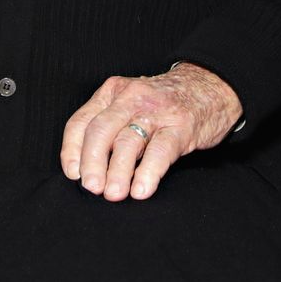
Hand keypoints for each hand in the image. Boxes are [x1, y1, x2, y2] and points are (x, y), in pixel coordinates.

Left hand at [60, 62, 241, 201]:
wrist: (208, 87)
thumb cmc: (162, 104)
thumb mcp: (129, 104)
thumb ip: (109, 127)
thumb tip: (86, 169)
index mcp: (111, 93)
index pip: (81, 121)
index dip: (72, 150)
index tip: (73, 174)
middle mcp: (130, 98)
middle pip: (101, 130)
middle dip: (92, 162)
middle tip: (92, 188)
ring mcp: (156, 111)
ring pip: (128, 141)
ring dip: (118, 171)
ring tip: (114, 194)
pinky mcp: (180, 126)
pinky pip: (160, 150)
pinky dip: (148, 172)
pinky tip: (141, 190)